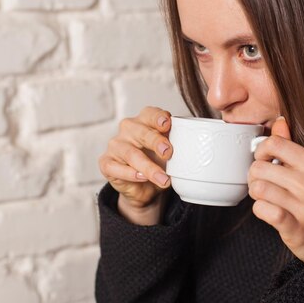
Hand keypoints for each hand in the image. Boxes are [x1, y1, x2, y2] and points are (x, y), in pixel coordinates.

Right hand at [98, 107, 172, 223]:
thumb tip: (197, 147)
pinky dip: (130, 174)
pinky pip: (116, 167)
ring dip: (149, 167)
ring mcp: (115, 145)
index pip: (150, 113)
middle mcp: (128, 129)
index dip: (158, 117)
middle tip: (169, 153)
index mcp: (145, 120)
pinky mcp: (106, 163)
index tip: (167, 124)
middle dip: (155, 141)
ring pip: (131, 153)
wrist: (146, 188)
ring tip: (164, 179)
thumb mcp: (172, 153)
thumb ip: (179, 144)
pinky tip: (142, 178)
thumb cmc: (160, 163)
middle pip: (141, 132)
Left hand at [247, 117, 303, 263]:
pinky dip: (260, 210)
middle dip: (255, 175)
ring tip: (265, 197)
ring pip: (258, 188)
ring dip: (256, 194)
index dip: (262, 150)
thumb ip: (295, 147)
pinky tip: (268, 212)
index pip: (277, 143)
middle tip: (263, 183)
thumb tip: (280, 122)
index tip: (264, 160)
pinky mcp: (295, 228)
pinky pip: (262, 210)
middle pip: (261, 167)